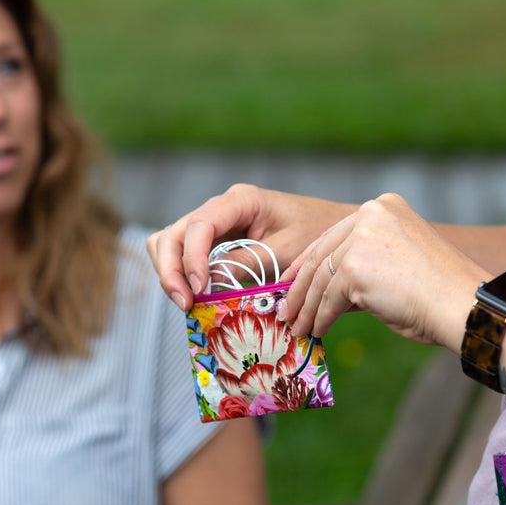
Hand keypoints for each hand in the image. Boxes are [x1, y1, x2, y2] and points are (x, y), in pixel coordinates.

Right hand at [147, 183, 356, 309]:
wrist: (335, 231)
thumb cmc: (318, 234)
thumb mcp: (287, 251)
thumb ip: (247, 263)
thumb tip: (207, 281)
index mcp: (240, 200)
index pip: (200, 226)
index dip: (191, 259)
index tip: (198, 289)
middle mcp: (221, 209)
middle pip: (173, 234)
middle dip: (171, 270)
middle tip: (185, 304)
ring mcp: (215, 226)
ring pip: (170, 244)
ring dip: (171, 274)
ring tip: (188, 304)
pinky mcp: (215, 244)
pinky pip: (184, 256)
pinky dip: (181, 276)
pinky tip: (196, 299)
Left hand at [280, 193, 489, 348]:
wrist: (462, 305)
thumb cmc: (437, 293)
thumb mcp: (394, 267)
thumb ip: (360, 269)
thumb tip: (322, 294)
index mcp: (383, 207)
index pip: (334, 235)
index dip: (308, 262)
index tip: (291, 283)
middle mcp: (371, 214)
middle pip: (322, 254)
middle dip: (300, 287)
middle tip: (286, 310)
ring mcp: (362, 239)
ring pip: (322, 278)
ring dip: (307, 307)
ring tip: (297, 328)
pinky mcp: (356, 268)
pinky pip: (329, 298)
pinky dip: (321, 317)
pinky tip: (318, 331)